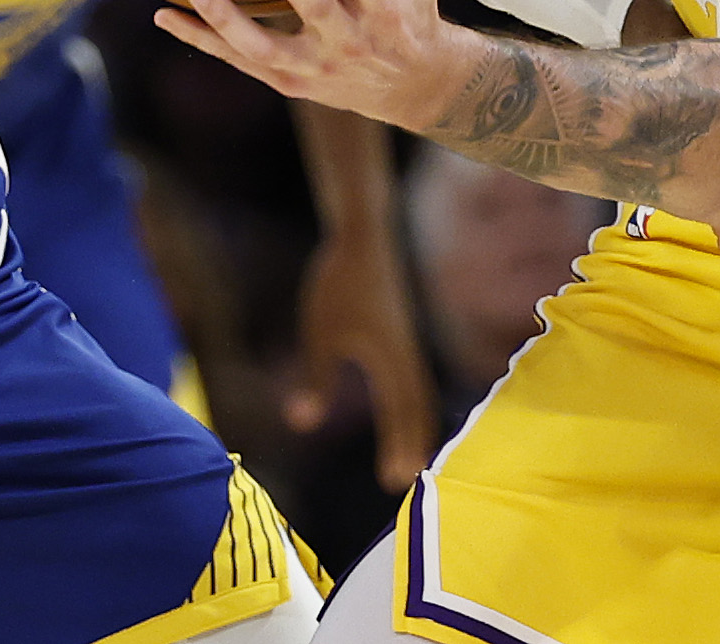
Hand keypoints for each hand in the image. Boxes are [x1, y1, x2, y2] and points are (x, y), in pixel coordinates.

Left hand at [153, 0, 471, 130]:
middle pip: (315, 10)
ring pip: (265, 45)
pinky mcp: (284, 79)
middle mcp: (347, 41)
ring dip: (227, 19)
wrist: (410, 89)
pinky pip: (236, 59)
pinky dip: (200, 39)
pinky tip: (164, 16)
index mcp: (384, 11)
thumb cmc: (411, 16)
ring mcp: (312, 66)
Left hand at [289, 225, 440, 490]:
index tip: (395, 482)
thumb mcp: (319, 334)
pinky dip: (410, 404)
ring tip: (409, 457)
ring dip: (413, 427)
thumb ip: (315, 379)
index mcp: (390, 359)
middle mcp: (405, 356)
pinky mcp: (400, 336)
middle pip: (416, 409)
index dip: (398, 447)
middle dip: (410, 445)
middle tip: (403, 482)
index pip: (399, 413)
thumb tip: (302, 424)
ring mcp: (406, 345)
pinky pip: (411, 380)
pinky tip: (402, 412)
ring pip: (417, 395)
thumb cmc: (338, 284)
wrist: (363, 237)